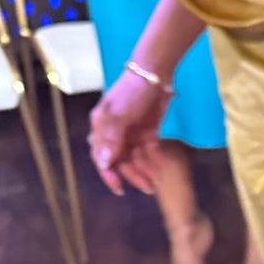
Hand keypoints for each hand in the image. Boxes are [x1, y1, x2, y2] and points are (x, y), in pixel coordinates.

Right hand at [90, 69, 169, 194]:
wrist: (154, 75)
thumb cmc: (131, 91)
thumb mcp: (119, 115)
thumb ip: (112, 139)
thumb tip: (103, 162)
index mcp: (102, 129)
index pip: (102, 158)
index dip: (109, 174)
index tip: (119, 188)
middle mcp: (115, 134)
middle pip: (121, 161)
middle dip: (133, 175)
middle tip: (148, 187)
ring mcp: (132, 134)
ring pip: (136, 159)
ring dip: (145, 171)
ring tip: (156, 181)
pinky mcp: (147, 133)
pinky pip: (149, 152)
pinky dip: (154, 161)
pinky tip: (161, 169)